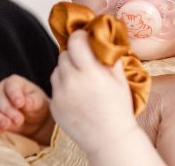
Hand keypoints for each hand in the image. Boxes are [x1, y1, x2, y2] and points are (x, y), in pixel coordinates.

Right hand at [0, 74, 54, 145]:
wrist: (33, 121)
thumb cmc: (36, 107)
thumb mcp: (39, 103)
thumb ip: (32, 101)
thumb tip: (24, 102)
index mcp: (14, 83)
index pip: (10, 85)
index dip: (14, 94)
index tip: (20, 104)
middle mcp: (0, 90)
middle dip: (7, 109)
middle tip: (18, 120)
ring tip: (6, 125)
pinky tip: (0, 131)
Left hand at [49, 30, 137, 155]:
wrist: (109, 139)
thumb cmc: (118, 108)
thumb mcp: (120, 79)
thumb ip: (109, 55)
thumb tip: (103, 34)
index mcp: (90, 72)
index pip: (75, 41)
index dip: (79, 36)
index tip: (84, 38)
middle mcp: (71, 81)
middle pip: (63, 54)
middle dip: (73, 54)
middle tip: (84, 62)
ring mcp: (60, 94)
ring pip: (56, 70)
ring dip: (66, 71)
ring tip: (81, 82)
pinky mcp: (54, 105)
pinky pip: (54, 87)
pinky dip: (63, 87)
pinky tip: (77, 96)